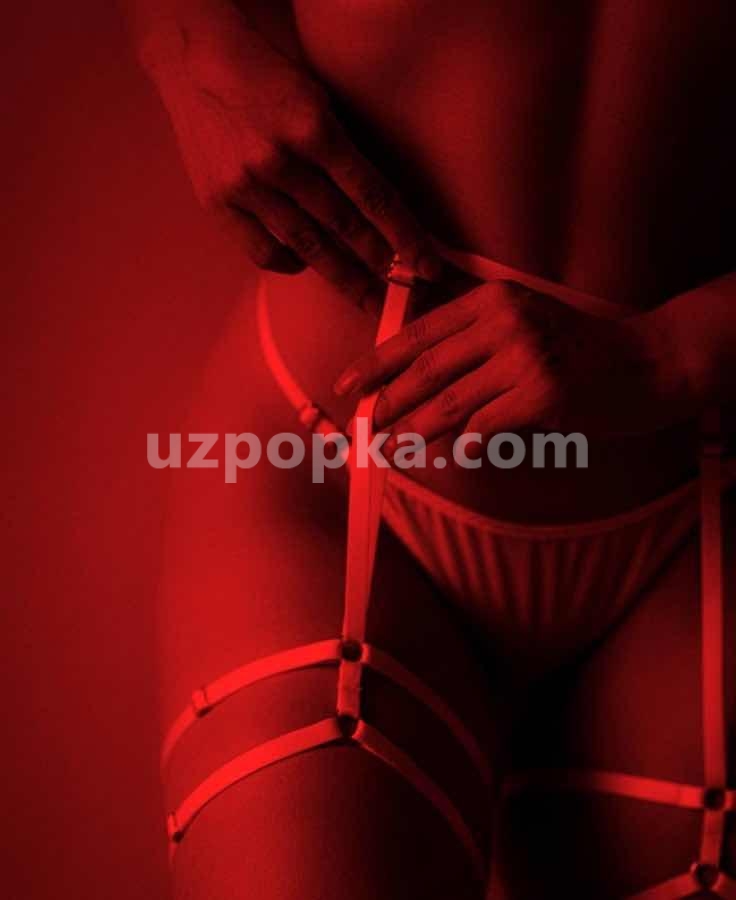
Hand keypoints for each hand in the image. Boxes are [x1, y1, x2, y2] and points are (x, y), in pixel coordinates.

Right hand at [139, 7, 441, 304]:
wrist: (195, 62)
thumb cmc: (267, 78)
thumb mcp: (317, 99)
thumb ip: (346, 152)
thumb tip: (383, 210)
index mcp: (312, 127)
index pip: (372, 195)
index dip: (404, 235)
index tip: (426, 265)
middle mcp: (278, 160)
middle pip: (343, 227)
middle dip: (380, 265)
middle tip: (405, 294)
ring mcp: (245, 185)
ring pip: (306, 246)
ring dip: (344, 276)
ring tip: (368, 296)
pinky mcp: (217, 203)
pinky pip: (263, 252)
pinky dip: (290, 263)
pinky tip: (306, 263)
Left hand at [334, 279, 692, 448]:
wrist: (648, 362)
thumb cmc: (578, 349)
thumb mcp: (522, 324)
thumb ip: (471, 344)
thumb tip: (412, 388)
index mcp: (491, 299)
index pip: (419, 333)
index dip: (377, 362)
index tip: (347, 386)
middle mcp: (505, 320)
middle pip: (427, 369)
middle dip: (387, 402)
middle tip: (362, 429)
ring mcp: (526, 356)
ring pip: (450, 402)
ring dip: (414, 431)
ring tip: (390, 449)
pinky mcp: (545, 394)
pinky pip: (486, 426)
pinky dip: (467, 444)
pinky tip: (457, 454)